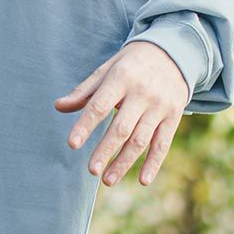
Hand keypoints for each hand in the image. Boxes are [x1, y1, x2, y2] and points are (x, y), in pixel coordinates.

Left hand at [54, 41, 186, 186]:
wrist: (174, 52)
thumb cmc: (132, 64)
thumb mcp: (108, 69)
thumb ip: (84, 91)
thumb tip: (59, 107)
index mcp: (122, 78)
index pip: (100, 105)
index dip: (86, 125)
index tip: (72, 144)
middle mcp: (143, 93)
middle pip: (122, 127)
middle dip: (105, 150)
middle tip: (91, 170)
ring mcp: (160, 106)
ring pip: (141, 139)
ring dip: (124, 162)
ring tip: (107, 180)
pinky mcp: (174, 116)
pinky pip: (163, 143)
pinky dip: (154, 163)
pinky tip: (143, 180)